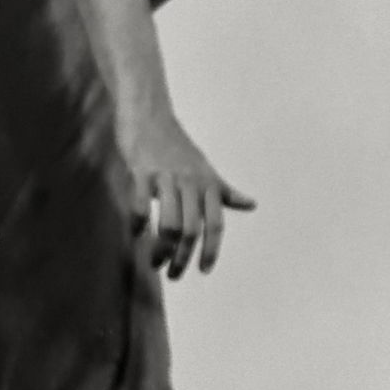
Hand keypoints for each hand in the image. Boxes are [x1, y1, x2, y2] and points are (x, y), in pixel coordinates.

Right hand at [117, 112, 254, 279]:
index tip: (204, 270)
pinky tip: (136, 233)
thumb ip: (225, 191)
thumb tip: (252, 204)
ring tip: (154, 263)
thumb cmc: (176, 145)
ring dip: (161, 250)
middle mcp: (190, 182)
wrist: (149, 114)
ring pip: (168, 224)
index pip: (215, 224)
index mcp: (207, 184)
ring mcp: (166, 177)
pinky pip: (141, 205)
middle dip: (183, 258)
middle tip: (173, 275)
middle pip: (191, 230)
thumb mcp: (205, 169)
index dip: (212, 249)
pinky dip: (139, 224)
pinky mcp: (142, 172)